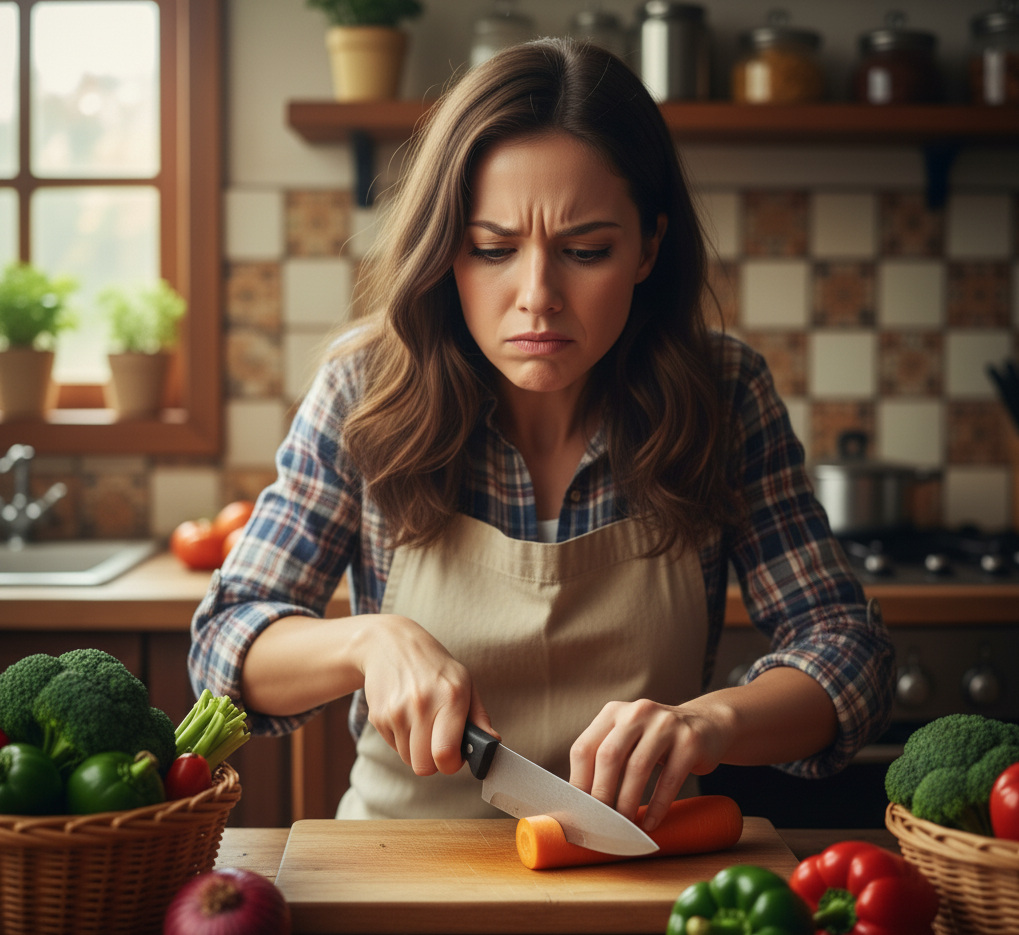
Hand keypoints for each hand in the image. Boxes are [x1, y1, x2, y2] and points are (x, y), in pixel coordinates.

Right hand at [358, 614, 497, 775]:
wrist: (390, 643)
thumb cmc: (434, 666)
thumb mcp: (464, 682)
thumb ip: (479, 717)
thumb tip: (492, 743)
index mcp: (450, 696)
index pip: (445, 754)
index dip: (452, 764)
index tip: (455, 755)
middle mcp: (421, 704)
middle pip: (424, 766)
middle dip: (434, 761)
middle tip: (439, 743)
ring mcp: (396, 711)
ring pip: (408, 760)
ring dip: (417, 750)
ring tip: (422, 724)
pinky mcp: (377, 716)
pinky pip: (393, 747)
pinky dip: (402, 739)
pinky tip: (406, 716)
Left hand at [568, 698, 731, 832]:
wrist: (705, 726)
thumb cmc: (655, 742)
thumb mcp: (627, 739)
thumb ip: (604, 759)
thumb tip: (580, 803)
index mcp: (613, 712)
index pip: (584, 748)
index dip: (578, 782)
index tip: (579, 812)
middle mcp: (637, 712)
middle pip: (609, 756)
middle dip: (601, 795)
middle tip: (601, 823)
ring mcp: (665, 724)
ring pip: (638, 767)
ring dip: (628, 803)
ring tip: (625, 827)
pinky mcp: (690, 741)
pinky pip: (670, 779)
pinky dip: (658, 806)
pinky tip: (651, 823)